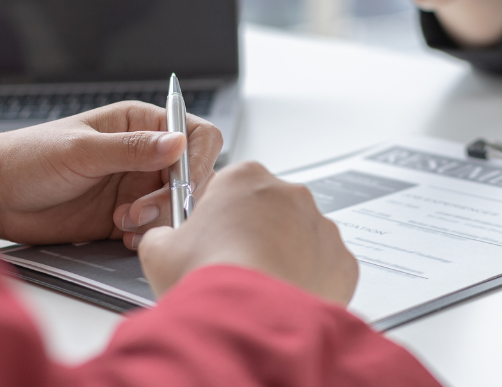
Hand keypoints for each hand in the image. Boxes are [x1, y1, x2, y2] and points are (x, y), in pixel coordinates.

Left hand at [0, 102, 222, 245]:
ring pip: (178, 205)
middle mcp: (145, 154)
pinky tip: (123, 235)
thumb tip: (178, 143)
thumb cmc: (28, 159)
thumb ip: (130, 149)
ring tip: (124, 222)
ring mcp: (137, 186)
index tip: (184, 181)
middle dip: (175, 196)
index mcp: (140, 124)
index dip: (198, 157)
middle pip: (193, 175)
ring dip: (159, 218)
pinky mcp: (127, 216)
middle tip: (142, 211)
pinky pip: (155, 228)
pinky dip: (147, 235)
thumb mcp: (80, 151)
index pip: (195, 134)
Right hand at [138, 161, 357, 303]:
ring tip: (257, 287)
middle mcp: (290, 194)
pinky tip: (283, 298)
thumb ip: (161, 234)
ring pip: (299, 238)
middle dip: (253, 234)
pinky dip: (307, 281)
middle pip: (268, 209)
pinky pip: (323, 268)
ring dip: (282, 256)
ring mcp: (321, 226)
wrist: (250, 322)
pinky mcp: (342, 260)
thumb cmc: (209, 280)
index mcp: (245, 178)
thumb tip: (163, 238)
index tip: (209, 236)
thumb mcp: (159, 250)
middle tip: (231, 267)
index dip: (216, 214)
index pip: (229, 186)